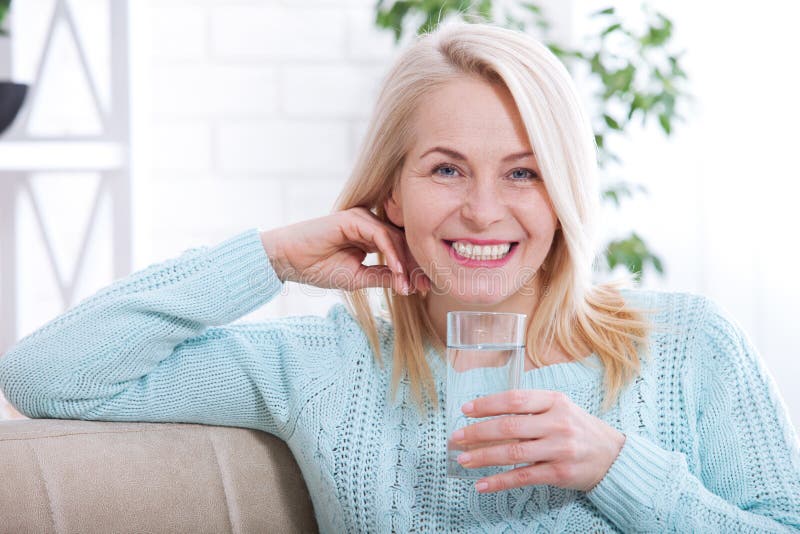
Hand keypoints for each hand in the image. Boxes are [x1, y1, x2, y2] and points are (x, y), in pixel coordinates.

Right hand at [259, 207, 430, 294]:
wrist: (290, 261)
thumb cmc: (319, 269)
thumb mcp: (358, 278)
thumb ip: (383, 277)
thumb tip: (409, 285)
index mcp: (369, 237)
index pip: (398, 250)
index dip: (412, 269)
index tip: (425, 288)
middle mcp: (368, 225)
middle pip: (401, 242)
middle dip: (414, 266)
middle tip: (427, 285)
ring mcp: (362, 219)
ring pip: (394, 238)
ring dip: (404, 263)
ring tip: (411, 284)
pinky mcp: (354, 217)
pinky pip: (381, 235)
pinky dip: (391, 254)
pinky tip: (398, 270)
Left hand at [449, 389, 625, 492]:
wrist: (613, 456)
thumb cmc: (578, 428)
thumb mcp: (560, 408)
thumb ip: (530, 408)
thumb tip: (487, 416)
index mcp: (555, 401)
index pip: (514, 399)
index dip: (487, 404)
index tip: (465, 410)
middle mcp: (557, 422)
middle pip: (509, 425)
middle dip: (477, 432)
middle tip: (456, 438)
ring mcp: (559, 448)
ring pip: (513, 451)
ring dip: (483, 456)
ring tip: (462, 459)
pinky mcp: (559, 473)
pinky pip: (523, 476)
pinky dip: (499, 481)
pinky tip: (482, 484)